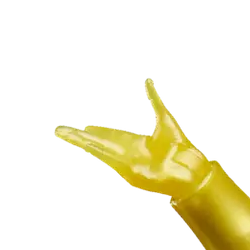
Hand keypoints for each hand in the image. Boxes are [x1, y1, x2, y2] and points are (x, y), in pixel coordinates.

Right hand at [51, 75, 210, 197]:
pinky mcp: (128, 172)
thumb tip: (148, 78)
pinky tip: (82, 143)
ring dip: (80, 142)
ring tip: (61, 133)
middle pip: (98, 142)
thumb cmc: (181, 148)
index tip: (79, 125)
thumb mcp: (163, 115)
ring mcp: (127, 163)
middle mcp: (128, 154)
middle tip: (58, 130)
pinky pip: (108, 159)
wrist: (191, 168)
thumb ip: (154, 98)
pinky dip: (94, 150)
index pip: (109, 134)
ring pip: (98, 149)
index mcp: (136, 143)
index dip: (93, 130)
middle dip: (79, 136)